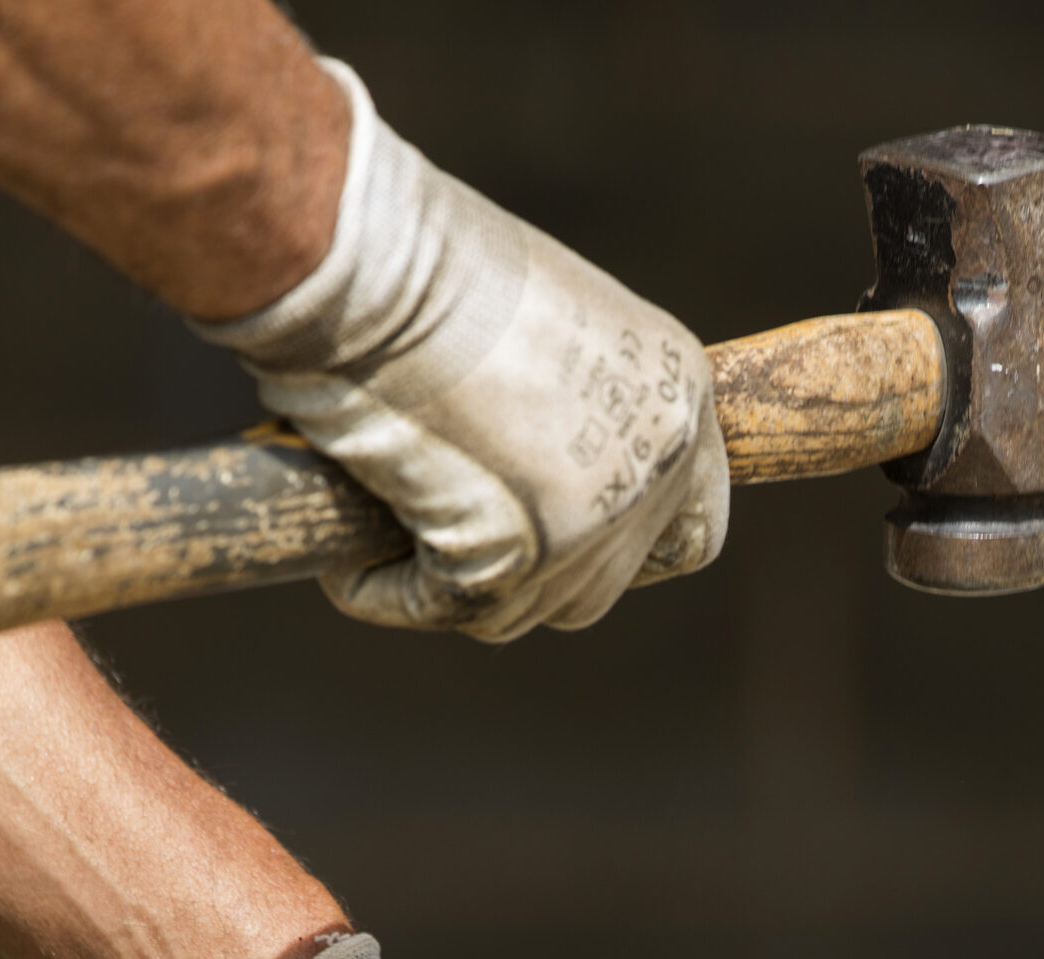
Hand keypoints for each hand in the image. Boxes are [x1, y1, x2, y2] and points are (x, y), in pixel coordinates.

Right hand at [193, 59, 728, 642]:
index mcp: (677, 390)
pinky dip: (389, 596)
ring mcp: (596, 519)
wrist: (374, 262)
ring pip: (530, 607)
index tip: (563, 535)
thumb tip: (521, 473)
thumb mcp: (535, 322)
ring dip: (460, 586)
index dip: (626, 536)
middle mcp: (659, 461)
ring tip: (389, 540)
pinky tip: (350, 570)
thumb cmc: (426, 267)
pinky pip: (448, 610)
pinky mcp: (519, 560)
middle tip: (458, 543)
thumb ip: (559, 400)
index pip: (693, 512)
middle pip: (608, 576)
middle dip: (534, 572)